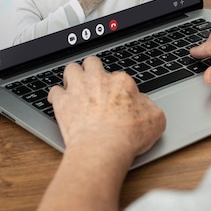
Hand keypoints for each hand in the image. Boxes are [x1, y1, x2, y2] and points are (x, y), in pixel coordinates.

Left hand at [48, 56, 165, 157]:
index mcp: (122, 82)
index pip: (119, 76)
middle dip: (92, 70)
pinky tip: (60, 102)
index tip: (118, 99)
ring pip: (71, 69)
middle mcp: (99, 80)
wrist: (102, 148)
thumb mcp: (156, 120)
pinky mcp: (63, 102)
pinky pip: (55, 91)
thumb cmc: (128, 136)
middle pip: (92, 63)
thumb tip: (144, 103)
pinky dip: (57, 96)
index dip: (118, 87)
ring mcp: (79, 89)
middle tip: (93, 82)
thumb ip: (150, 107)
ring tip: (75, 86)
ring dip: (72, 77)